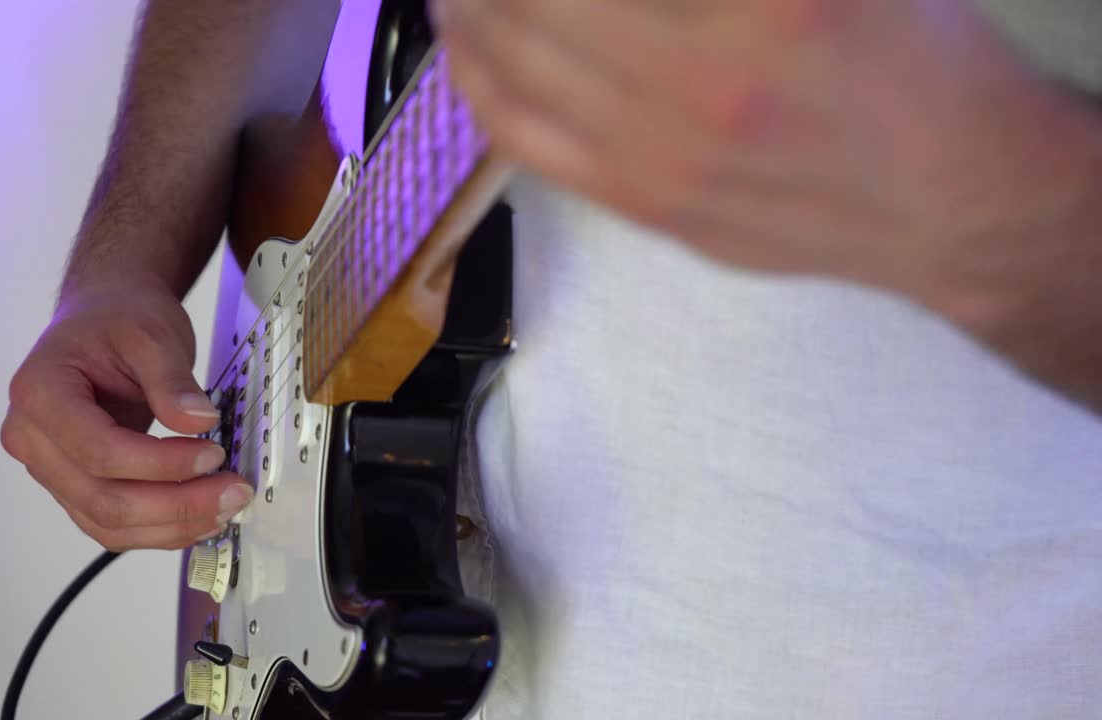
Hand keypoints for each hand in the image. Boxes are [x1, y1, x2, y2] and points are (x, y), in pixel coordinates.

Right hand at [1, 278, 251, 550]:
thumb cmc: (118, 319)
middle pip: (102, 499)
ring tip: (227, 508)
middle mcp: (32, 440)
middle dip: (176, 505)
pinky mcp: (74, 487)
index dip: (161, 464)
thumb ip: (172, 379)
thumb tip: (199, 422)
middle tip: (234, 492)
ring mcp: (50, 469)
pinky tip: (203, 516)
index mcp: (39, 394)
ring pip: (108, 525)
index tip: (214, 453)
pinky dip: (161, 529)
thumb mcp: (151, 334)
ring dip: (173, 526)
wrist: (104, 317)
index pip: (98, 450)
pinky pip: (113, 526)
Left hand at [432, 0, 1098, 304]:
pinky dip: (478, 83)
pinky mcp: (647, 208)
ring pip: (509, 68)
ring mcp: (665, 158)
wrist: (952, 202)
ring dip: (465, 10)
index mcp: (765, 5)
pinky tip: (470, 48)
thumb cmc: (914, 64)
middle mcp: (702, 80)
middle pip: (533, 2)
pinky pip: (525, 143)